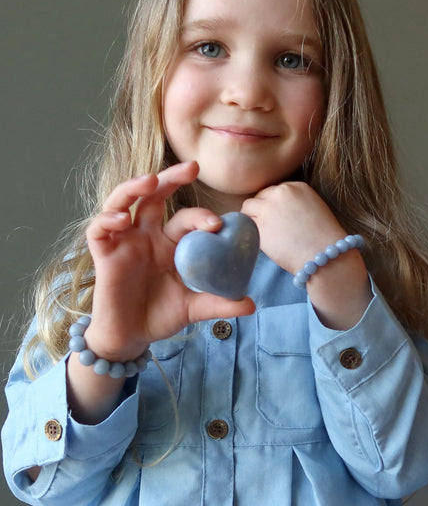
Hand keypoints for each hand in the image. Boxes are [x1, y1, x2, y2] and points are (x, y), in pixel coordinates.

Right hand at [85, 161, 255, 361]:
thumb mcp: (194, 308)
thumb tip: (251, 305)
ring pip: (123, 201)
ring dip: (134, 187)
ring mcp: (123, 241)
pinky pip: (98, 229)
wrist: (131, 337)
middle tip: (193, 167)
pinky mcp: (103, 254)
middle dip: (171, 177)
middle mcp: (146, 235)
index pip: (186, 218)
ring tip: (151, 180)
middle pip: (154, 195)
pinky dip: (107, 220)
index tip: (218, 223)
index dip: (201, 216)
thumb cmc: (160, 316)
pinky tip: (122, 220)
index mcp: (170, 243)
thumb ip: (220, 303)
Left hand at [242, 182, 370, 328]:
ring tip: (263, 234)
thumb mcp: (315, 209)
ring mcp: (268, 208)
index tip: (280, 218)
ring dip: (252, 219)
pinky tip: (260, 241)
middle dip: (262, 210)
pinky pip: (245, 224)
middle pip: (260, 196)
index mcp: (297, 186)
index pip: (275, 190)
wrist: (324, 256)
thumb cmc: (325, 239)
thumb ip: (296, 203)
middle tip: (270, 228)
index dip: (275, 205)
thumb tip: (279, 212)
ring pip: (248, 207)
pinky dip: (249, 231)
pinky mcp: (259, 225)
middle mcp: (281, 193)